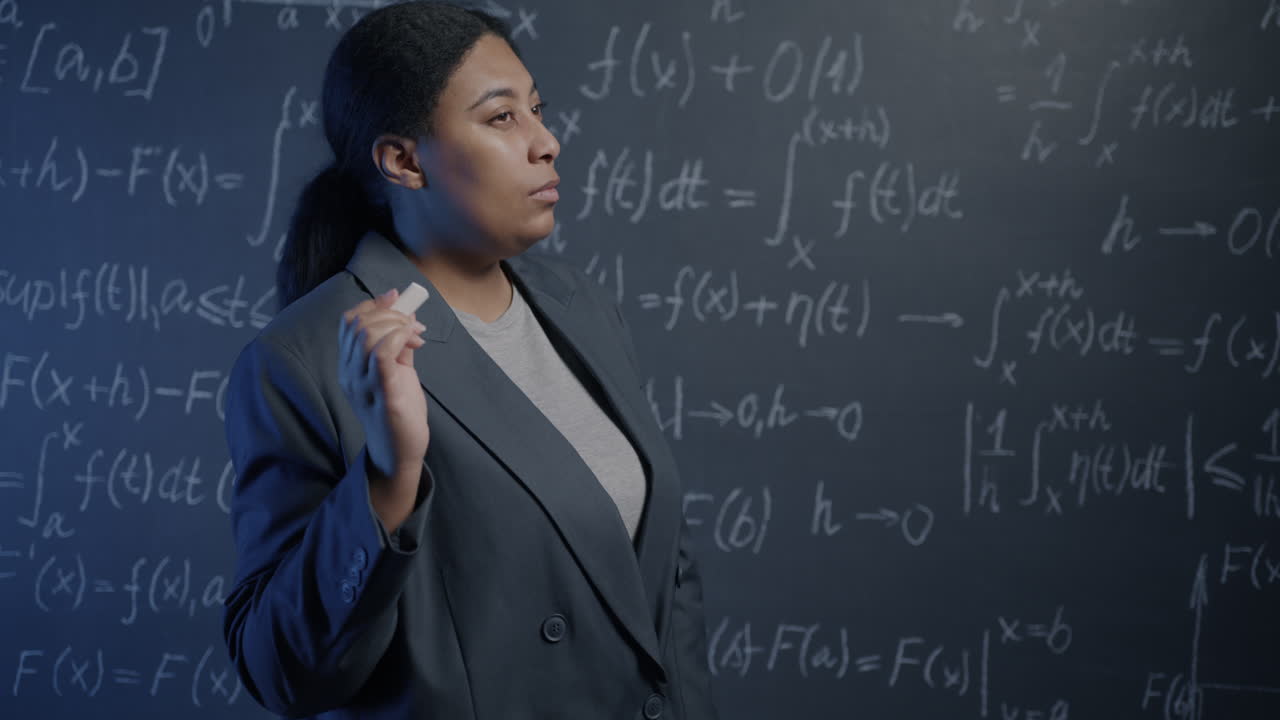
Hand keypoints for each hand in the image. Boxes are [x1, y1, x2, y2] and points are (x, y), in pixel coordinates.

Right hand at [338, 288, 429, 480]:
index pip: (349, 323)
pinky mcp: (382, 394)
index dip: (372, 304)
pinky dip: (398, 338)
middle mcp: (350, 373)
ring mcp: (362, 384)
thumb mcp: (398, 373)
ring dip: (396, 324)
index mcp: (350, 366)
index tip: (396, 298)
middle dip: (389, 313)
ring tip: (416, 333)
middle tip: (413, 323)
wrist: (399, 453)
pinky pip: (381, 355)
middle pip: (358, 324)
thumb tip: (408, 315)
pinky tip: (413, 340)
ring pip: (366, 335)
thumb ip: (399, 346)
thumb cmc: (398, 413)